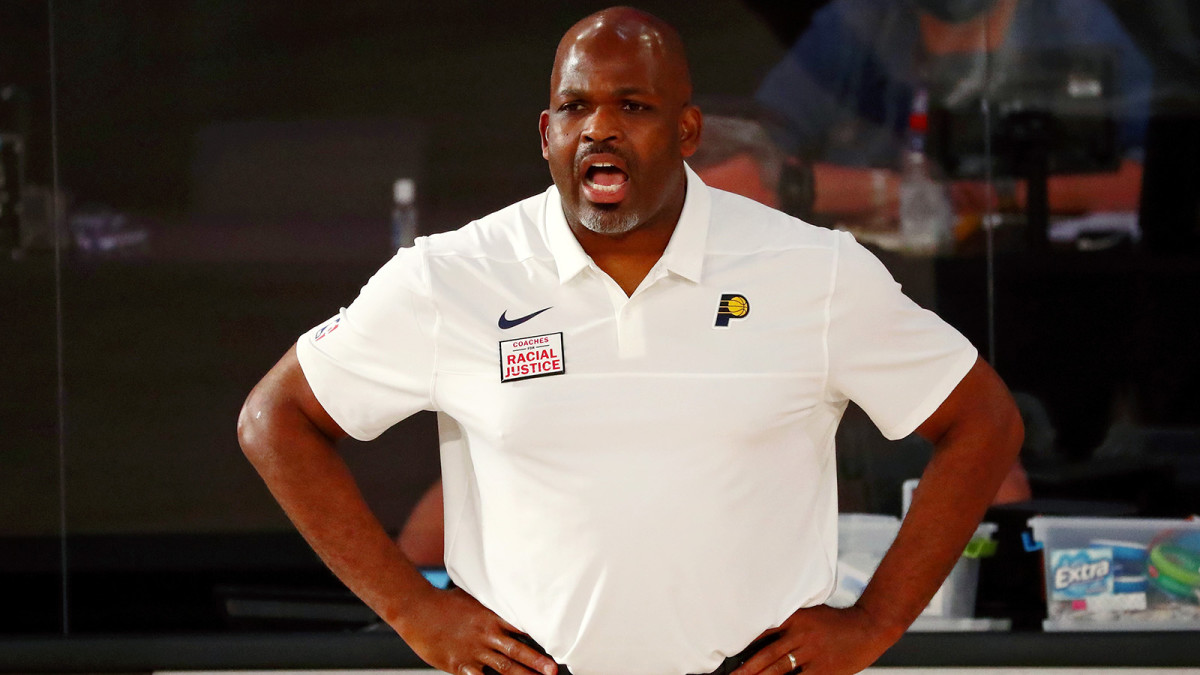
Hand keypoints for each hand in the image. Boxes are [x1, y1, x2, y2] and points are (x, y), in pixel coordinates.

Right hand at [400, 587, 558, 674]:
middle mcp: (485, 635)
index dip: (539, 636)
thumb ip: (492, 604)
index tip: (556, 643)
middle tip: (553, 670)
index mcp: (491, 618)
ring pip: (503, 667)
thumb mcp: (473, 598)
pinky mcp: (459, 665)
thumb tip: (509, 599)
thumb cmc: (444, 602)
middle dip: (536, 661)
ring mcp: (473, 652)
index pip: (520, 628)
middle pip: (516, 650)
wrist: (417, 610)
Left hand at [730, 605, 900, 674]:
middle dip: (746, 669)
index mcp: (793, 618)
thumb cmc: (836, 622)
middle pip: (766, 654)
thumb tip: (760, 638)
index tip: (728, 655)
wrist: (868, 626)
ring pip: (778, 670)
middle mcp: (800, 634)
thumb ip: (788, 622)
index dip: (743, 644)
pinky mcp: (823, 669)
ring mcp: (811, 652)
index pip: (761, 631)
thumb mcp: (809, 613)